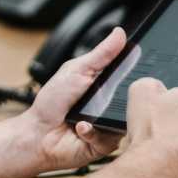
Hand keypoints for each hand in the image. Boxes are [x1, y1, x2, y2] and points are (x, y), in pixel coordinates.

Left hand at [22, 27, 126, 171]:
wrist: (37, 134)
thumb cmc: (52, 103)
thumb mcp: (77, 70)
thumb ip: (101, 54)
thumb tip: (119, 33)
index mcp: (107, 86)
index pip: (130, 76)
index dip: (136, 71)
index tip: (140, 64)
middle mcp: (112, 106)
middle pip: (133, 99)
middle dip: (122, 95)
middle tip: (106, 93)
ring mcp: (110, 125)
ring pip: (125, 120)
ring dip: (104, 115)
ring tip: (88, 112)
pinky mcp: (105, 144)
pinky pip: (111, 138)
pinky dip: (93, 131)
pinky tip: (80, 126)